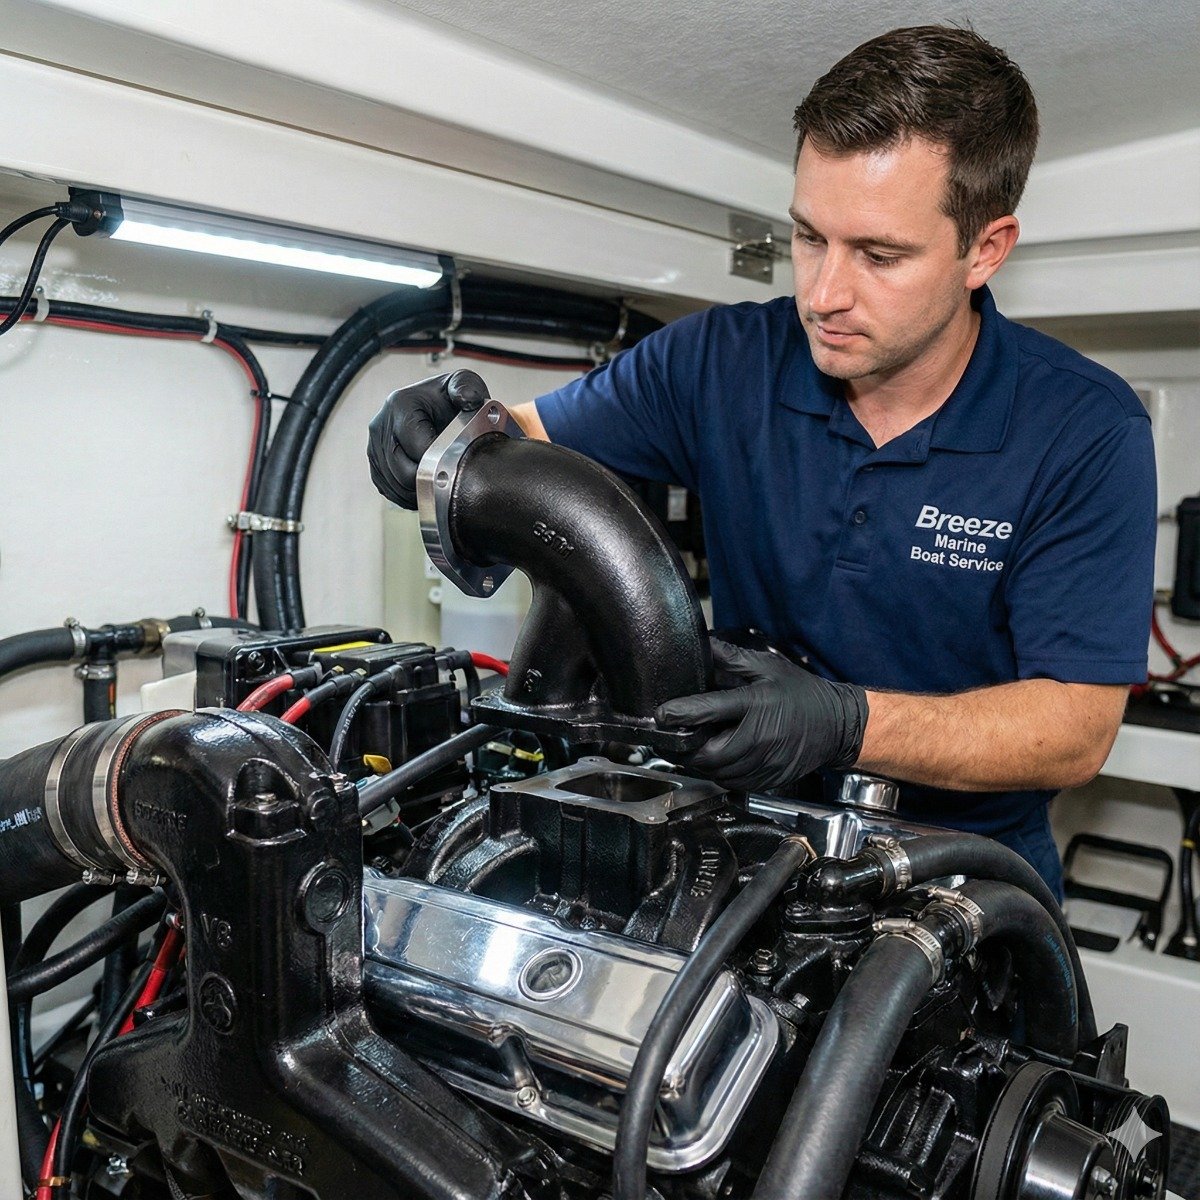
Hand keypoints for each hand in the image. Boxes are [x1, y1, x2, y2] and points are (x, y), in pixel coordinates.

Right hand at [367, 369, 489, 507]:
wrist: (436, 406)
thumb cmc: (450, 398)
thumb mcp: (464, 384)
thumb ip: (467, 387)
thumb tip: (467, 399)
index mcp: (400, 405)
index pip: (418, 449)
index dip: (440, 464)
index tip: (457, 464)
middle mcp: (380, 425)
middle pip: (403, 472)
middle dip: (431, 481)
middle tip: (452, 479)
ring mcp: (374, 446)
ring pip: (396, 485)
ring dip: (420, 491)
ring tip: (441, 484)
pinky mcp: (374, 463)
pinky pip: (389, 489)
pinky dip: (408, 495)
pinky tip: (427, 487)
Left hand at [654, 638, 867, 790]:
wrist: (837, 726)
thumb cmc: (802, 694)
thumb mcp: (767, 667)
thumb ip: (731, 658)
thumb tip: (702, 644)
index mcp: (757, 704)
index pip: (709, 711)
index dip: (680, 713)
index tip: (661, 713)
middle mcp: (759, 737)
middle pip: (706, 752)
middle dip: (682, 746)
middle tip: (667, 737)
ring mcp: (764, 763)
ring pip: (716, 772)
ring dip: (697, 762)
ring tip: (686, 748)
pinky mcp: (768, 780)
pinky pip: (732, 782)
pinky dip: (717, 772)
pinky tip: (713, 759)